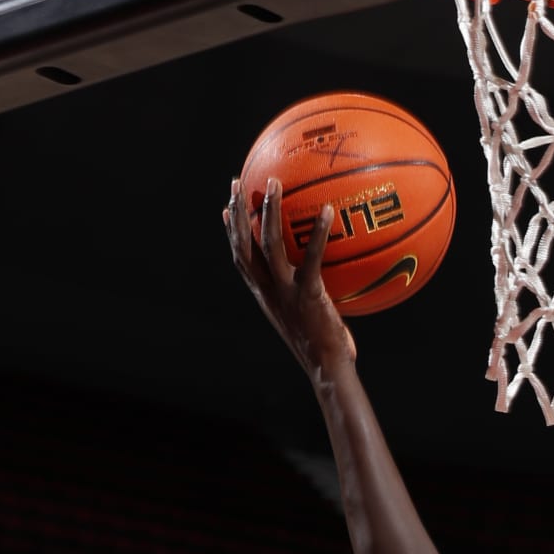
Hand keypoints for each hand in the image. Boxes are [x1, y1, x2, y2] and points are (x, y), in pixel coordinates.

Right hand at [224, 175, 355, 384]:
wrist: (327, 371)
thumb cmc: (324, 349)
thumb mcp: (307, 318)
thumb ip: (308, 295)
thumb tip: (326, 280)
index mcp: (265, 296)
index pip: (240, 259)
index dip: (231, 233)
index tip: (226, 209)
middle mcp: (269, 291)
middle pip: (244, 244)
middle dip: (238, 212)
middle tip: (237, 182)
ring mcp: (286, 292)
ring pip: (268, 244)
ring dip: (269, 211)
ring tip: (273, 183)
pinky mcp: (308, 294)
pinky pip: (311, 257)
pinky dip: (317, 233)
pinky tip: (325, 209)